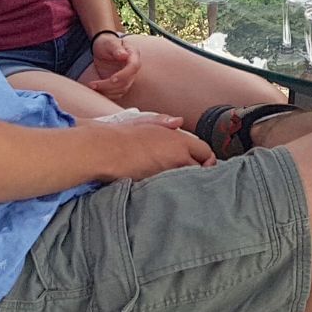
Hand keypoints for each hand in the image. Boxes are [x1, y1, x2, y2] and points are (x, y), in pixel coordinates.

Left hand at [85, 32, 140, 99]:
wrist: (103, 48)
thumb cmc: (106, 43)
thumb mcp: (109, 43)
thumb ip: (116, 49)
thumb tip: (124, 56)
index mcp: (133, 55)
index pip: (133, 67)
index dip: (124, 75)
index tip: (112, 79)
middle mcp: (133, 68)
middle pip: (126, 82)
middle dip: (109, 86)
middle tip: (93, 85)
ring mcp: (127, 77)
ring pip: (121, 90)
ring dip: (106, 91)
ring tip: (92, 86)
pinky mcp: (120, 84)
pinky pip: (116, 93)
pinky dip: (106, 94)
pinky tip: (96, 90)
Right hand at [95, 114, 215, 179]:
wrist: (105, 151)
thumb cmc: (123, 135)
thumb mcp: (146, 123)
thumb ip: (166, 122)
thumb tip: (179, 122)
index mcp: (179, 141)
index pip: (205, 151)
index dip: (206, 157)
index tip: (202, 161)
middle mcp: (179, 157)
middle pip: (201, 169)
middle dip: (199, 171)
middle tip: (193, 173)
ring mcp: (169, 174)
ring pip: (188, 181)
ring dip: (187, 181)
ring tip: (181, 181)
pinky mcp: (158, 187)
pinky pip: (172, 190)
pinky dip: (172, 189)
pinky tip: (167, 188)